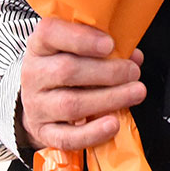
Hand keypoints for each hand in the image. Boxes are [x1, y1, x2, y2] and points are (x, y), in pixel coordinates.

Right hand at [16, 17, 144, 151]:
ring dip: (109, 99)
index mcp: (40, 46)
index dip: (81, 38)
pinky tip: (114, 124)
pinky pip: (66, 138)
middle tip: (133, 72)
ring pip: (70, 104)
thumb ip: (105, 49)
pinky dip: (93, 133)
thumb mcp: (76, 50)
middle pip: (66, 70)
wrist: (38, 102)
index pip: (50, 33)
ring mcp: (36, 105)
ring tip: (136, 93)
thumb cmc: (64, 68)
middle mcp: (33, 74)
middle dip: (107, 72)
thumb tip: (134, 56)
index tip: (109, 44)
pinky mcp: (44, 132)